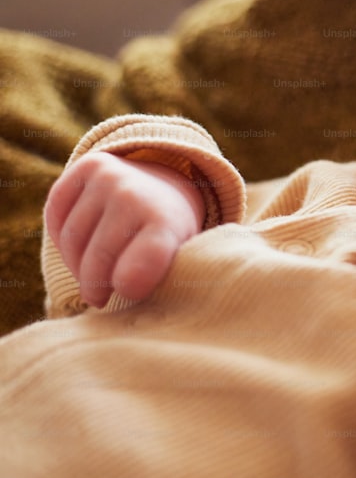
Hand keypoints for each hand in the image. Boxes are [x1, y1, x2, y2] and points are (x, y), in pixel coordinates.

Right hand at [43, 152, 205, 307]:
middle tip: (102, 296)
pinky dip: (63, 239)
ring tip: (96, 272)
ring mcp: (110, 178)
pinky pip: (56, 217)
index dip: (130, 283)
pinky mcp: (87, 167)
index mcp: (168, 223)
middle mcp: (137, 195)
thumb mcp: (178, 259)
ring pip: (72, 241)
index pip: (145, 259)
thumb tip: (128, 310)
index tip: (125, 293)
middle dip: (96, 286)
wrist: (167, 183)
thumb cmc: (169, 236)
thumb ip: (157, 282)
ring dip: (78, 265)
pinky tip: (83, 245)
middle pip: (98, 258)